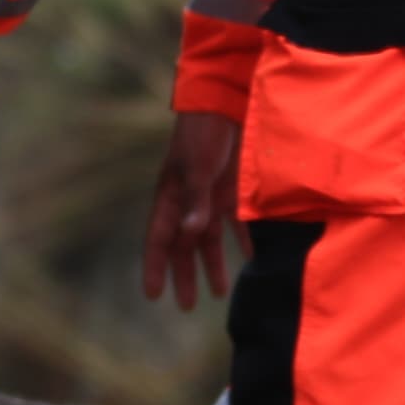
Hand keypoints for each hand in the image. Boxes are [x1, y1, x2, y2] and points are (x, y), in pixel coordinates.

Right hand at [142, 112, 244, 309]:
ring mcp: (210, 195)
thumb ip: (196, 200)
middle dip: (185, 274)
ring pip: (209, 238)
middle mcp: (187, 200)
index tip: (153, 295)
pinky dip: (242, 239)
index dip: (154, 267)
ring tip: (220, 293)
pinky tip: (251, 257)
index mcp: (171, 196)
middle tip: (187, 305)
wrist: (224, 100)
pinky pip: (235, 221)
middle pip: (183, 244)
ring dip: (213, 263)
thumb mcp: (197, 167)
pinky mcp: (232, 187)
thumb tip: (191, 233)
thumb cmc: (203, 133)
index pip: (158, 239)